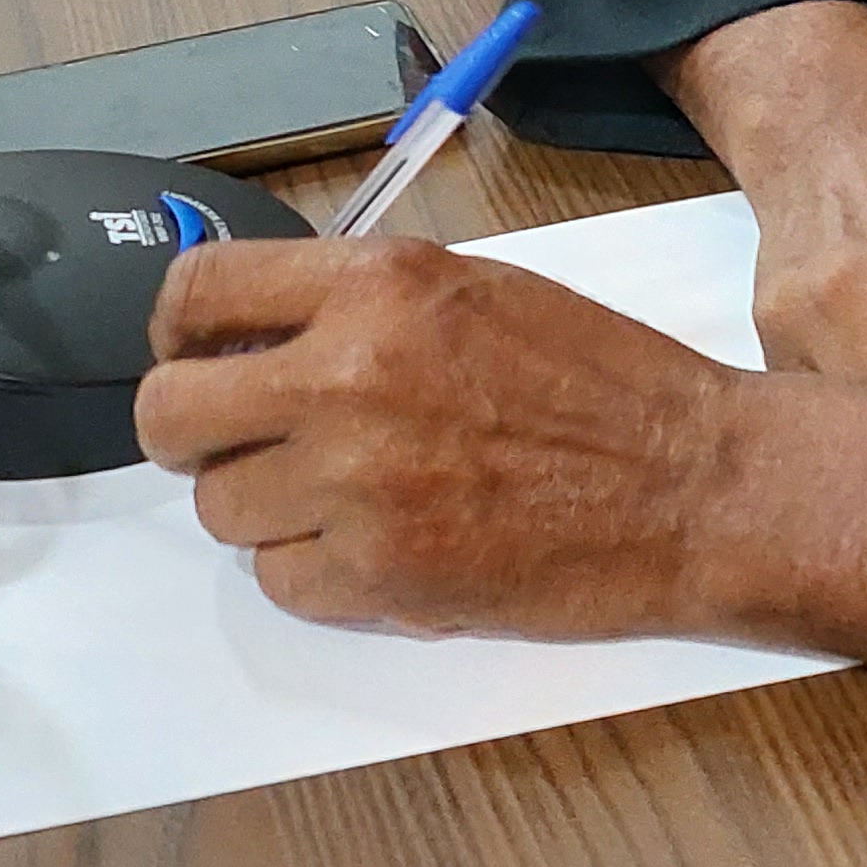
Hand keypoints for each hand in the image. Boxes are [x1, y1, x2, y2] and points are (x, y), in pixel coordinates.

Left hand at [134, 237, 866, 675]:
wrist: (695, 485)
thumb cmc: (602, 382)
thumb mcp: (474, 288)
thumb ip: (358, 300)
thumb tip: (253, 329)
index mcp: (376, 286)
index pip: (196, 292)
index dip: (178, 328)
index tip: (193, 349)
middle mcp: (347, 377)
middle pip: (171, 413)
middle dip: (190, 429)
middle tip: (235, 437)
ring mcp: (358, 485)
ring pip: (220, 508)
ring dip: (262, 505)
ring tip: (339, 493)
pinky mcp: (380, 578)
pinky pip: (279, 580)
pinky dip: (313, 570)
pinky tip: (377, 543)